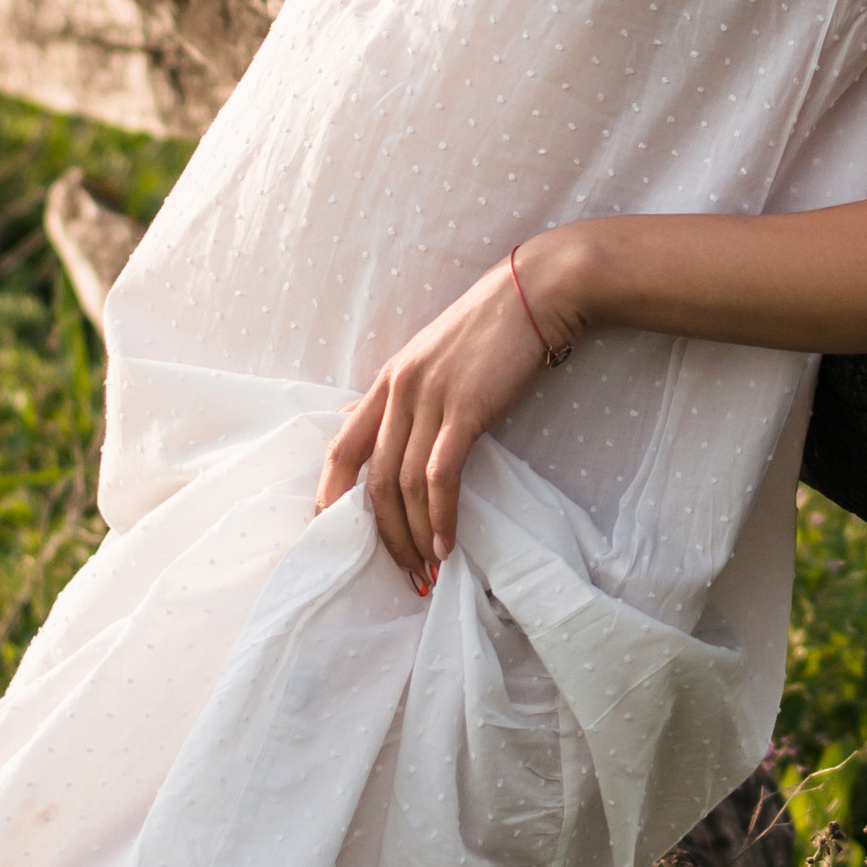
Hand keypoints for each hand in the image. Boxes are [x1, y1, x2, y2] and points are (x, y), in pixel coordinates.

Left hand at [314, 237, 585, 589]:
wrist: (535, 293)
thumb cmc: (488, 328)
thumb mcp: (429, 356)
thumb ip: (396, 394)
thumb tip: (355, 423)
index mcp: (388, 380)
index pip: (341, 447)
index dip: (331, 496)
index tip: (337, 538)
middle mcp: (400, 390)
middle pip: (373, 479)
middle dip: (383, 535)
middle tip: (400, 572)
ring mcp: (430, 398)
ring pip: (405, 485)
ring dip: (414, 535)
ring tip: (426, 569)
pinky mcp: (465, 408)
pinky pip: (441, 476)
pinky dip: (441, 517)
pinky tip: (447, 545)